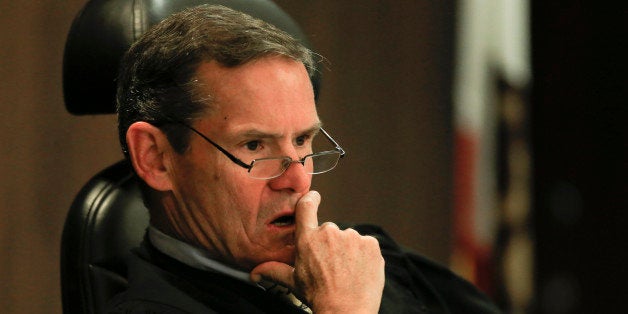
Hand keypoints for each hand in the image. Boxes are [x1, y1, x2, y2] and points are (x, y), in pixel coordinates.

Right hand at [250, 191, 384, 312]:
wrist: (346, 310)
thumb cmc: (319, 296)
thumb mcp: (293, 282)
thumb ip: (273, 270)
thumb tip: (255, 273)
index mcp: (308, 239)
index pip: (306, 206)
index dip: (310, 199)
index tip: (314, 198)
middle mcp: (329, 233)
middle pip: (329, 231)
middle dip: (330, 245)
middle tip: (330, 265)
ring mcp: (352, 237)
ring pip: (349, 238)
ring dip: (348, 250)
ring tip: (345, 271)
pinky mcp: (370, 244)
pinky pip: (366, 244)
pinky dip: (364, 255)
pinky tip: (358, 270)